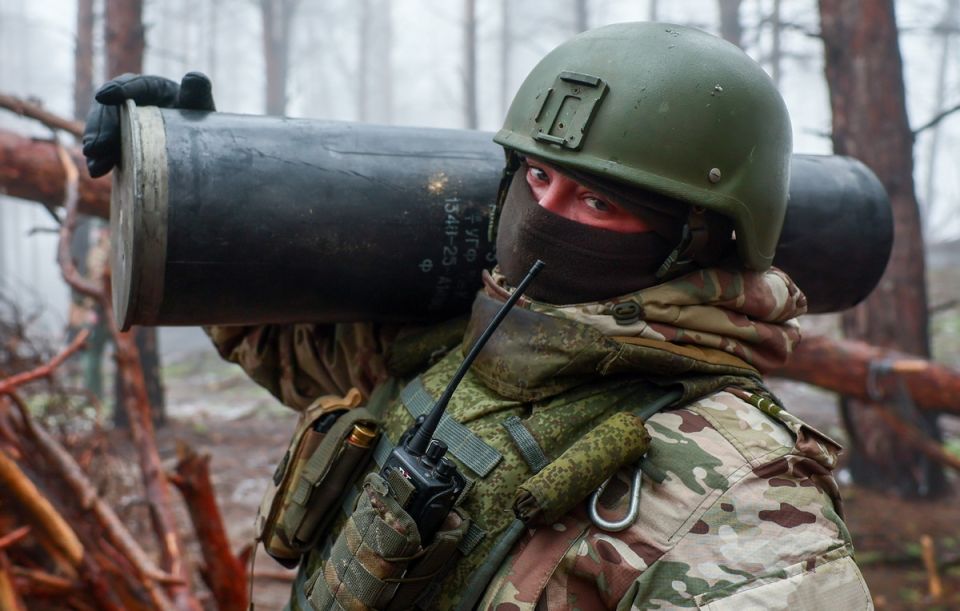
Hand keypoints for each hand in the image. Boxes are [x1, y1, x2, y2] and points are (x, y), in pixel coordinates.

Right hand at [81, 72, 215, 177]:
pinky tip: (96, 169)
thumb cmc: (200, 122)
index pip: (135, 85)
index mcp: (153, 87)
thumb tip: (195, 77)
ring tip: (94, 159)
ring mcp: (124, 121)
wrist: (199, 148)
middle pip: (112, 107)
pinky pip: (106, 145)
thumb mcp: (200, 108)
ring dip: (96, 142)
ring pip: (103, 126)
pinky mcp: (120, 140)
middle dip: (102, 125)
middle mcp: (133, 100)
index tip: (104, 96)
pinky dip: (100, 157)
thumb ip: (198, 93)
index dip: (119, 90)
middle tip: (96, 145)